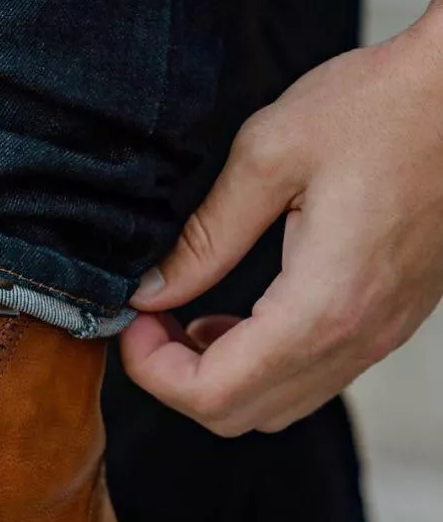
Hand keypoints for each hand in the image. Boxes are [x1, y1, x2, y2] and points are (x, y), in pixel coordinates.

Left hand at [121, 0, 442, 435]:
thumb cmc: (385, 106)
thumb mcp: (269, 155)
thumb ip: (204, 237)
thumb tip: (151, 291)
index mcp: (323, 306)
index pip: (213, 394)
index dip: (152, 371)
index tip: (133, 321)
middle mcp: (357, 338)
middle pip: (239, 415)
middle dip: (174, 379)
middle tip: (150, 320)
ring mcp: (379, 337)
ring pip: (275, 405)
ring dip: (216, 375)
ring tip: (184, 317)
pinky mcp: (388, 322)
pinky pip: (310, 377)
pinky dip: (258, 364)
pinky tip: (237, 314)